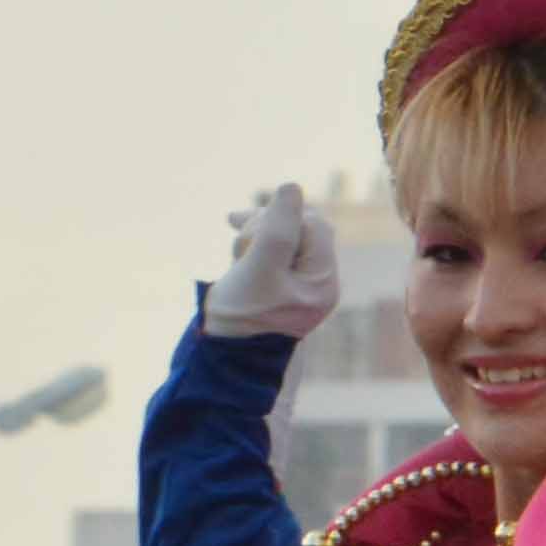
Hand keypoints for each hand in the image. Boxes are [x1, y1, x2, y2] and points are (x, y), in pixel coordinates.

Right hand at [207, 182, 338, 342]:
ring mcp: (299, 284)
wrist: (222, 357)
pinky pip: (271, 250)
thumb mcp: (259, 267)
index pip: (312, 224)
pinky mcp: (280, 284)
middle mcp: (318, 282)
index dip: (279, 219)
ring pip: (281, 235)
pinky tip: (237, 258)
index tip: (247, 235)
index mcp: (322, 281)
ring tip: (237, 261)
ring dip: (254, 237)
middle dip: (265, 228)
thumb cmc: (241, 316)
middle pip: (299, 227)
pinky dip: (252, 248)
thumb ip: (278, 228)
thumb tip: (292, 188)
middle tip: (240, 251)